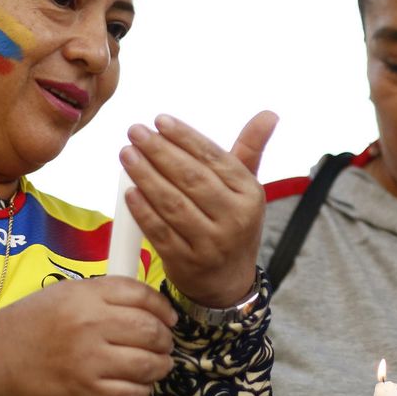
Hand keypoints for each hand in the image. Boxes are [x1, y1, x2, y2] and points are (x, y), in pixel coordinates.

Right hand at [0, 275, 176, 395]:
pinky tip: (138, 387)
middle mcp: (93, 324)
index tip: (169, 319)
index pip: (142, 295)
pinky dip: (142, 391)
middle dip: (165, 340)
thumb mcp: (66, 293)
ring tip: (158, 367)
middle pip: (151, 330)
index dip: (163, 309)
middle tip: (164, 346)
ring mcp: (90, 360)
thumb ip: (104, 295)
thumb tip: (146, 307)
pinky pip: (131, 394)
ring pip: (148, 364)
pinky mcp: (86, 392)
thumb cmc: (30, 323)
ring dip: (160, 367)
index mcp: (88, 295)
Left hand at [122, 111, 278, 307]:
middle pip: (192, 179)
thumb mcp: (247, 187)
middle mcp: (235, 218)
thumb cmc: (234, 222)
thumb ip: (251, 148)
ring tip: (127, 154)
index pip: (214, 158)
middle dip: (160, 152)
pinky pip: (160, 232)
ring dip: (146, 176)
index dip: (186, 137)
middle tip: (136, 132)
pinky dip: (143, 211)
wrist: (229, 281)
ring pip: (173, 204)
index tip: (160, 120)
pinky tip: (129, 191)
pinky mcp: (187, 262)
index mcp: (250, 193)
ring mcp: (211, 243)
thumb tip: (269, 114)